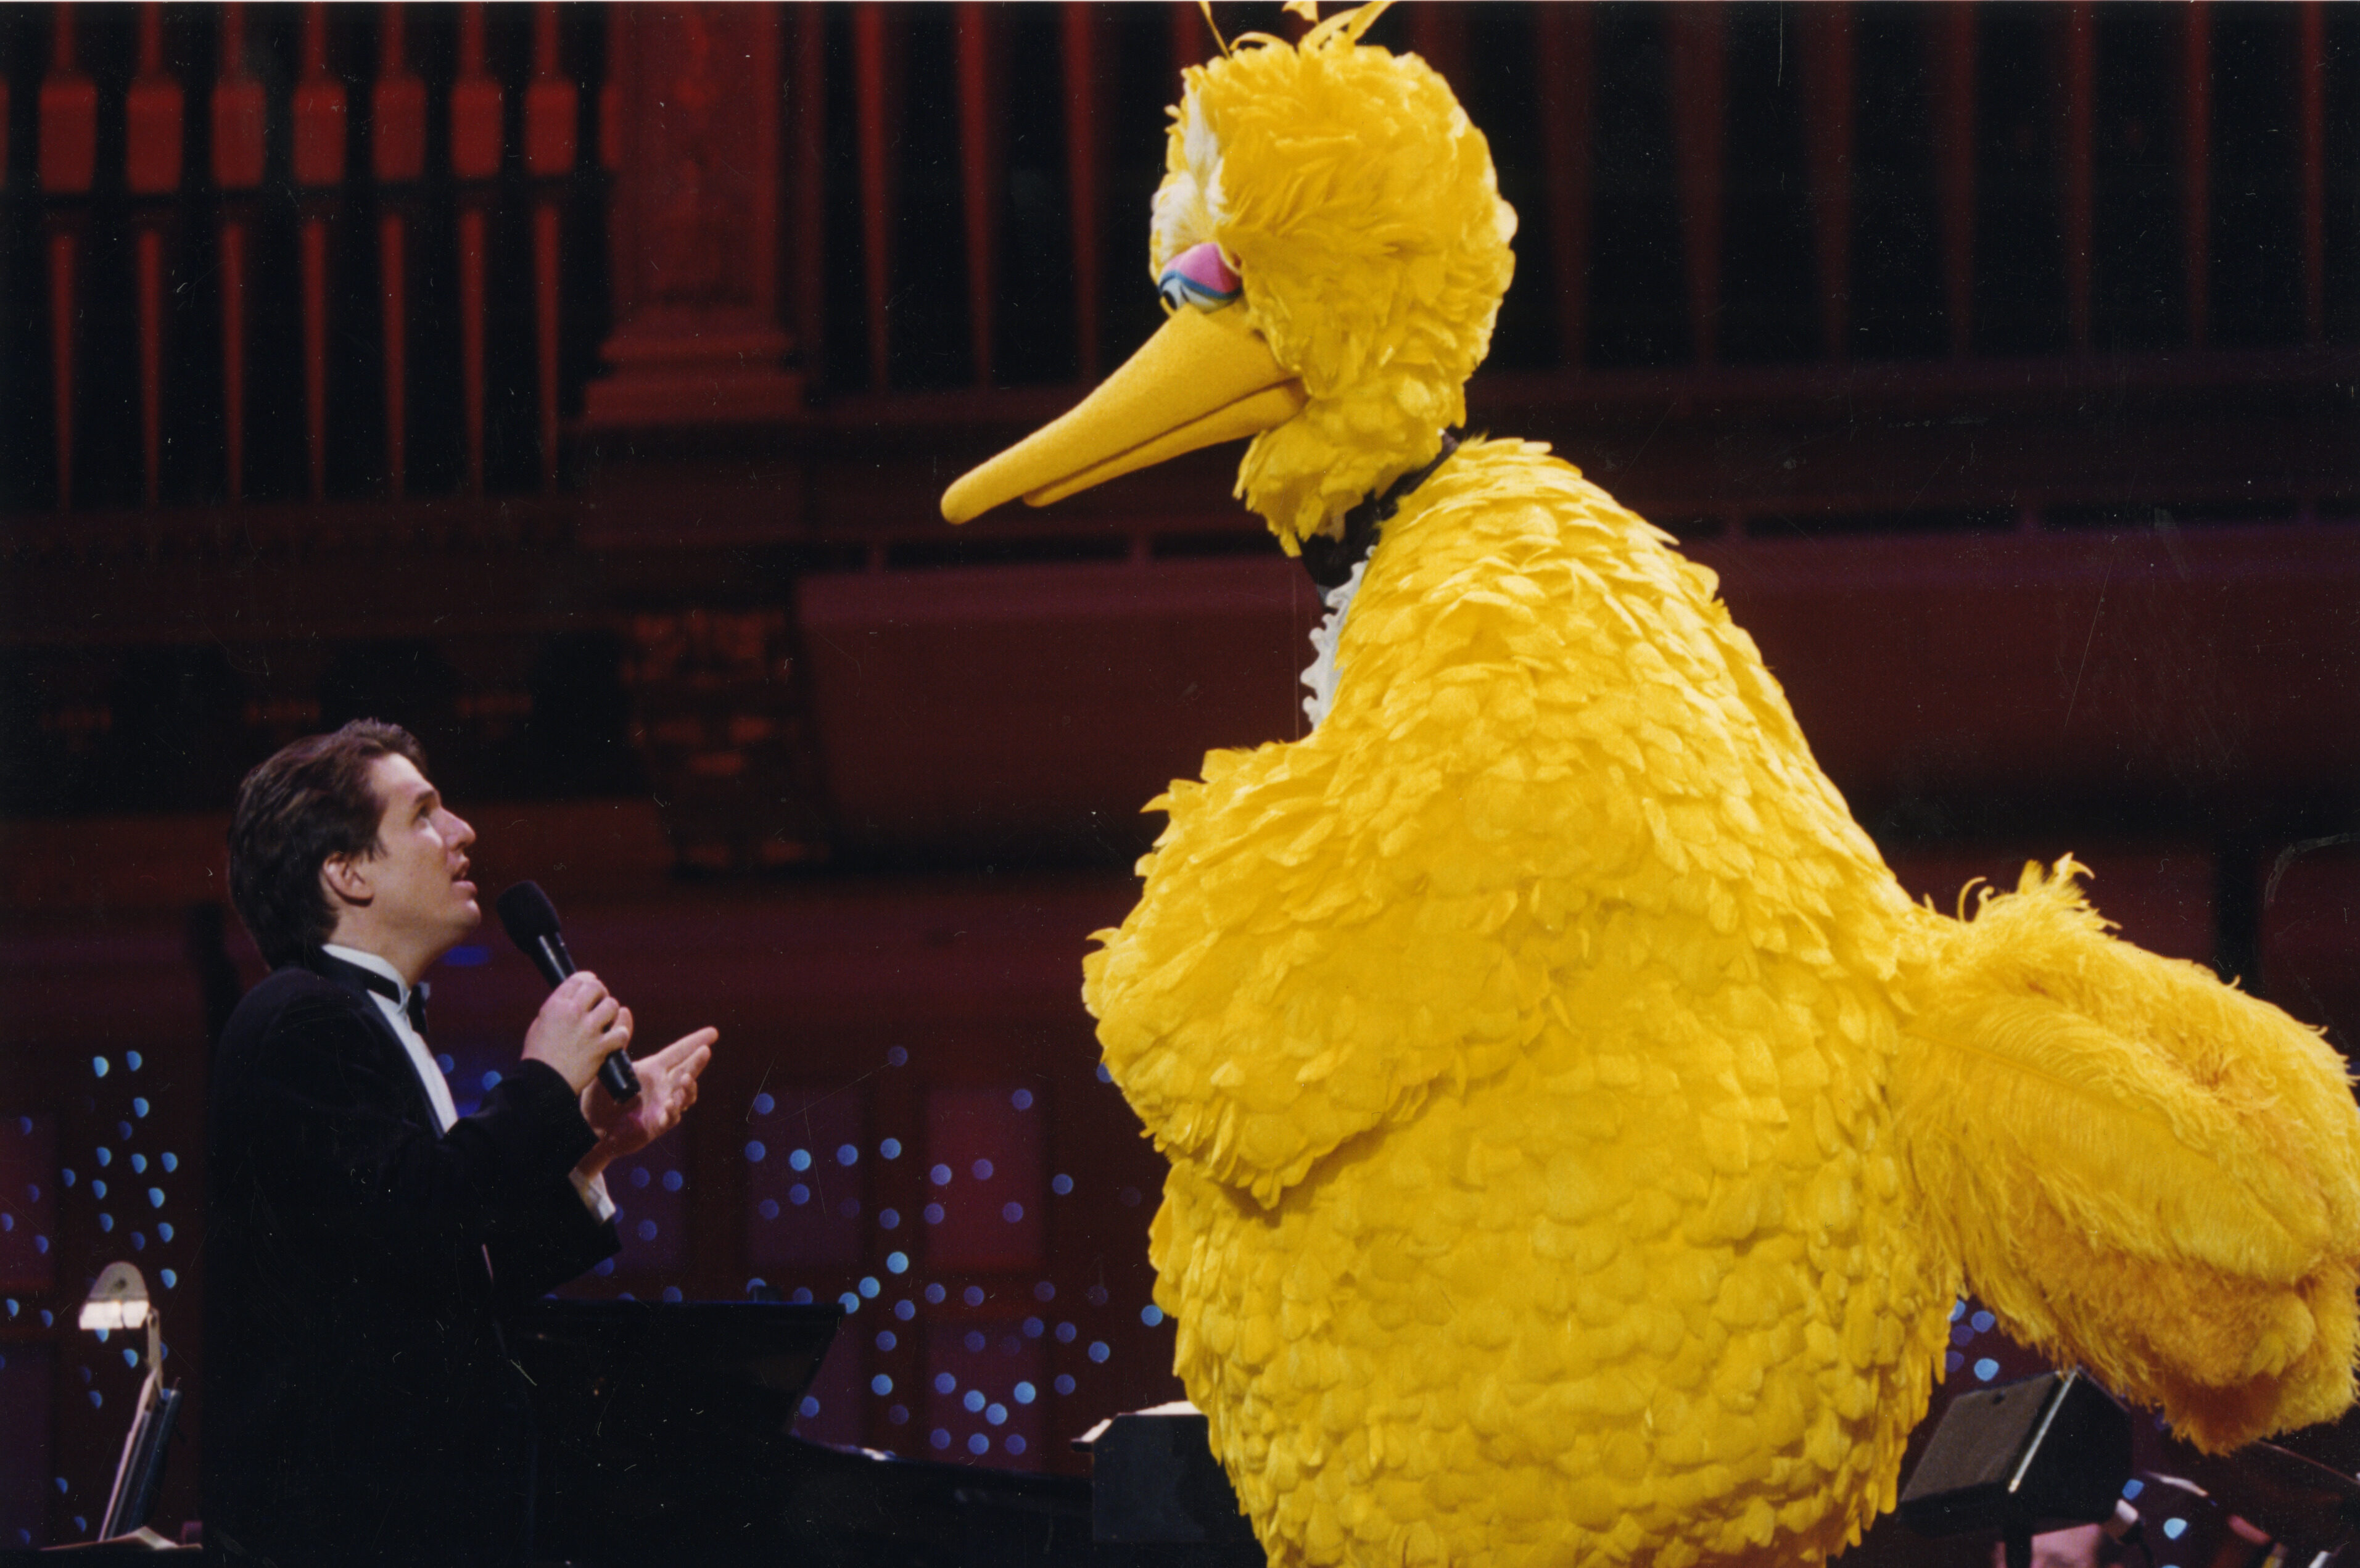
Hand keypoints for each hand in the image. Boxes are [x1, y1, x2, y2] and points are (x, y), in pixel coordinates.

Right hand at [522, 971, 630, 1094]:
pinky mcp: (601, 1047)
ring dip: (612, 1013)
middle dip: (601, 993)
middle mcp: (573, 1013)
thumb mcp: (540, 1024)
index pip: (577, 980)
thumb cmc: (539, 1056)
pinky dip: (620, 1034)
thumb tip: (574, 999)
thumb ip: (558, 1008)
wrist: (542, 1083)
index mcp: (555, 1005)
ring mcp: (589, 1030)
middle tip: (600, 1002)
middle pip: (597, 988)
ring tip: (607, 1021)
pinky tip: (615, 1037)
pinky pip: (621, 1032)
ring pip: (612, 1006)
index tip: (592, 982)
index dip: (587, 979)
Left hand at [576, 1027, 715, 1176]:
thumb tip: (624, 1009)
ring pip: (686, 1094)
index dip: (695, 1042)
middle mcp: (662, 1086)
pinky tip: (670, 1103)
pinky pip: (671, 1117)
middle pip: (687, 1071)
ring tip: (684, 1079)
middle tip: (705, 1052)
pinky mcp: (657, 1124)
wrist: (591, 1129)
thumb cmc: (599, 1097)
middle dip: (698, 1062)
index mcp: (653, 1069)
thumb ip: (620, 1039)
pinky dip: (673, 1110)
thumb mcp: (609, 1066)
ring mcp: (663, 1105)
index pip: (679, 1052)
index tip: (713, 1033)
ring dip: (688, 1087)